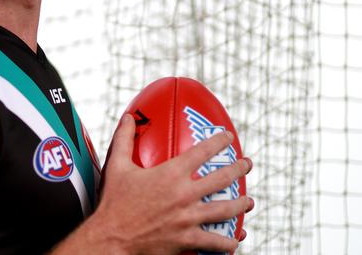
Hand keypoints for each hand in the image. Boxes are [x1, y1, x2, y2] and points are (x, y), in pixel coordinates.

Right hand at [92, 114, 252, 254]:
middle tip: (247, 164)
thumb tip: (128, 118)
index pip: (202, 152)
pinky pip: (216, 242)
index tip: (227, 137)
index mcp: (171, 174)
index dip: (218, 141)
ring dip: (241, 204)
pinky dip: (228, 241)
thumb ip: (124, 139)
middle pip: (222, 179)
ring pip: (226, 210)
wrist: (112, 237)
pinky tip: (235, 239)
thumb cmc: (113, 202)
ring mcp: (189, 219)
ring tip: (249, 201)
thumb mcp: (116, 166)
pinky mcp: (188, 240)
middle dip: (238, 168)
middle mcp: (185, 195)